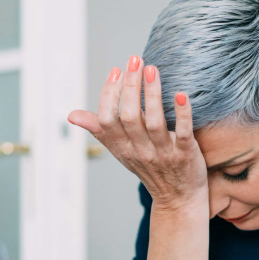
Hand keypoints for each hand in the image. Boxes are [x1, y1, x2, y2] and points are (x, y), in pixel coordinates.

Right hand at [67, 56, 207, 210]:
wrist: (178, 199)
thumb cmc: (149, 170)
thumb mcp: (121, 153)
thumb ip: (100, 131)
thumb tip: (72, 115)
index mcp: (122, 148)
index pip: (108, 119)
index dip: (110, 94)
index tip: (116, 70)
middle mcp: (140, 151)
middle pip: (129, 117)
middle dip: (130, 86)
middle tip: (135, 60)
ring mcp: (163, 154)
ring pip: (154, 122)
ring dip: (152, 94)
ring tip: (152, 69)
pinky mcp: (186, 155)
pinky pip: (183, 133)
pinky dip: (183, 113)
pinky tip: (181, 94)